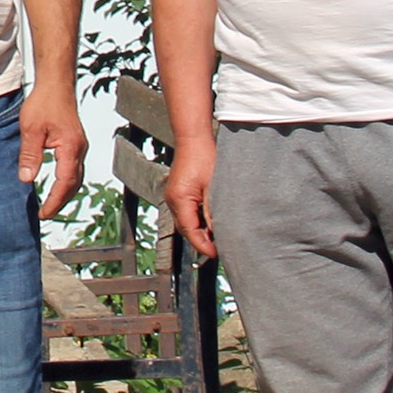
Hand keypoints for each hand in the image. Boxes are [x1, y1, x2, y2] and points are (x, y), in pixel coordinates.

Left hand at [19, 89, 86, 221]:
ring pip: (76, 178)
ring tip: (50, 205)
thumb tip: (26, 179)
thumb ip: (29, 155)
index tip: (43, 214)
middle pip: (74, 184)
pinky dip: (66, 182)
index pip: (65, 183)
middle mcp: (79, 149)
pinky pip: (74, 168)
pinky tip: (56, 185)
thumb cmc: (44, 103)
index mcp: (70, 148)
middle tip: (45, 214)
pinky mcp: (76, 143)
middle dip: (61, 202)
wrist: (56, 84)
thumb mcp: (30, 130)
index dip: (55, 201)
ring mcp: (79, 146)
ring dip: (65, 193)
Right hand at [163, 129, 218, 257]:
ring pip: (185, 223)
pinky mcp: (177, 193)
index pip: (190, 231)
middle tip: (220, 250)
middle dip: (201, 242)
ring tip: (217, 240)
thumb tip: (219, 232)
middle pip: (185, 230)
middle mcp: (172, 200)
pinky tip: (210, 224)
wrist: (193, 138)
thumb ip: (213, 210)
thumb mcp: (214, 187)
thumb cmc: (204, 157)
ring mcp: (173, 197)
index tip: (216, 254)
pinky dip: (196, 222)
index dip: (203, 245)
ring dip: (199, 232)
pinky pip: (185, 213)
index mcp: (179, 199)